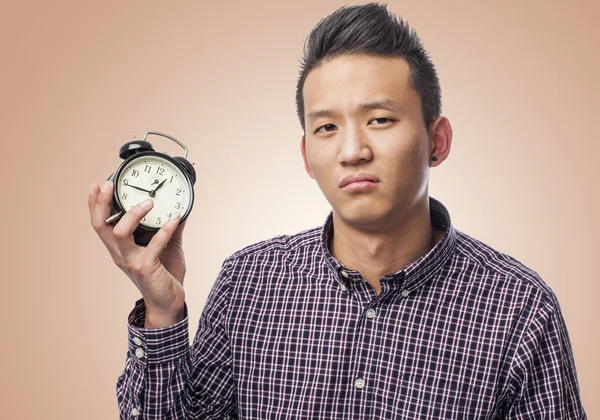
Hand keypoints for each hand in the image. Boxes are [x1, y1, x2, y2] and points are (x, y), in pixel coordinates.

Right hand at [89, 180, 187, 326]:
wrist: (169, 302)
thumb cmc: (164, 276)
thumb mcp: (167, 248)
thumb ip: (169, 230)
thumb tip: (178, 211)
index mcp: (120, 248)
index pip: (100, 224)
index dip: (94, 205)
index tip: (97, 185)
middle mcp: (120, 254)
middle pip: (101, 226)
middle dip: (101, 203)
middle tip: (110, 184)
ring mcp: (131, 261)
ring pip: (120, 233)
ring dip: (133, 215)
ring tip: (149, 202)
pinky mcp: (145, 268)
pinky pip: (153, 246)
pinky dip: (165, 230)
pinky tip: (175, 219)